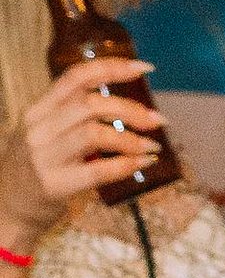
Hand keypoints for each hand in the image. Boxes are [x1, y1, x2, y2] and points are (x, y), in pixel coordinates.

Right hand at [0, 60, 168, 248]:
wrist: (8, 209)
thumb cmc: (35, 171)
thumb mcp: (46, 135)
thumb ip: (74, 119)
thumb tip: (126, 109)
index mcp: (38, 110)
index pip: (75, 77)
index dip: (111, 68)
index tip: (144, 68)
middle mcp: (38, 128)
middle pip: (90, 104)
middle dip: (130, 109)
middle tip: (157, 120)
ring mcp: (44, 156)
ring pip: (94, 133)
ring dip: (131, 138)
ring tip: (152, 146)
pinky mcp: (54, 185)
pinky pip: (97, 170)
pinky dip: (126, 165)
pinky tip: (143, 162)